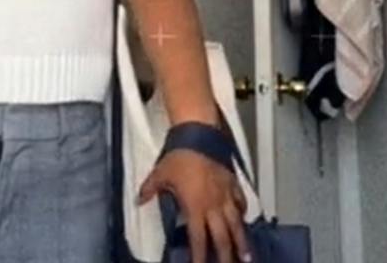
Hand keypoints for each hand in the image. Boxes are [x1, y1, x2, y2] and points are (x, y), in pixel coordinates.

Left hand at [139, 148, 250, 262]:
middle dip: (226, 256)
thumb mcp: (160, 174)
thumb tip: (140, 200)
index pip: (198, 239)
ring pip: (237, 225)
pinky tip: (243, 221)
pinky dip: (243, 214)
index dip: (199, 256)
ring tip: (247, 257)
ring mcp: (226, 196)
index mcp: (195, 207)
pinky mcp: (234, 185)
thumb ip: (150, 189)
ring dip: (242, 242)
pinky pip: (241, 204)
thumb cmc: (180, 155)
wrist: (199, 135)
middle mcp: (214, 206)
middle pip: (223, 238)